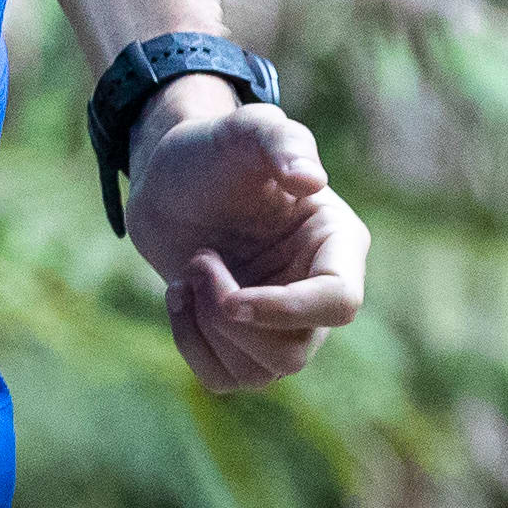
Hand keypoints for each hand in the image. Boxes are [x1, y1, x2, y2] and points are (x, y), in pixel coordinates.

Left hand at [125, 96, 368, 391]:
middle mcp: (317, 289)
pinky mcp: (242, 340)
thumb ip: (281, 140)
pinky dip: (191, 346)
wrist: (168, 178)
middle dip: (231, 319)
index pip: (338, 302)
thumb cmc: (215, 150)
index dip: (287, 311)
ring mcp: (283, 322)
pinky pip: (225, 378)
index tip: (229, 298)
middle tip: (198, 262)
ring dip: (207, 330)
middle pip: (294, 350)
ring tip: (186, 277)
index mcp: (337, 243)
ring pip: (262, 372)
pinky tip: (178, 298)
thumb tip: (310, 179)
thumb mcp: (247, 129)